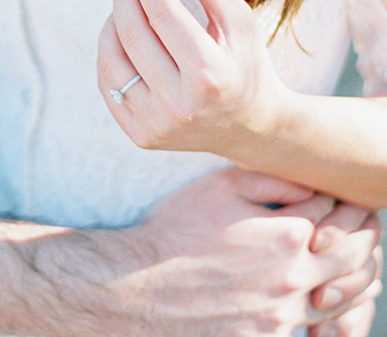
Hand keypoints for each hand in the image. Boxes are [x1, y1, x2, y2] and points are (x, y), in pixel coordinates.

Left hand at [97, 0, 286, 158]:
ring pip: (111, 58)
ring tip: (127, 2)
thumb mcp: (238, 19)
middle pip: (132, 33)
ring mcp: (157, 125)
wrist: (251, 128)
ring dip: (112, 20)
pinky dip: (109, 51)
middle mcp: (181, 106)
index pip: (162, 12)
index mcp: (210, 75)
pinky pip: (108, 84)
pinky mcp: (140, 136)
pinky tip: (124, 34)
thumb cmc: (246, 64)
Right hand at [108, 168, 382, 336]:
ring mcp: (284, 315)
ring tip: (351, 258)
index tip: (334, 188)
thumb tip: (307, 181)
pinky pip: (317, 326)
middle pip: (351, 256)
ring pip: (343, 296)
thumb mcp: (218, 187)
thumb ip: (269, 179)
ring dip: (355, 274)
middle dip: (360, 233)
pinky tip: (323, 294)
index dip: (336, 194)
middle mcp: (294, 279)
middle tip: (361, 219)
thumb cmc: (176, 230)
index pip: (332, 209)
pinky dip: (331, 309)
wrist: (141, 286)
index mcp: (285, 236)